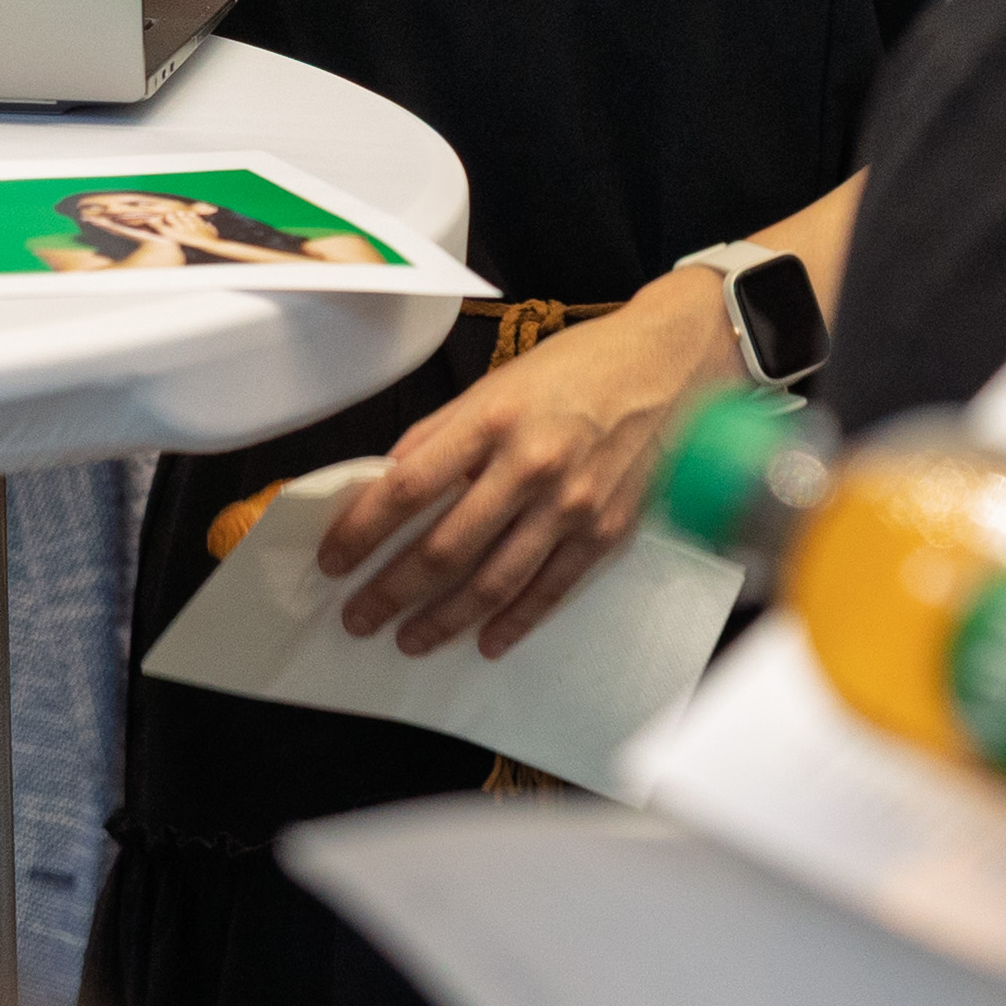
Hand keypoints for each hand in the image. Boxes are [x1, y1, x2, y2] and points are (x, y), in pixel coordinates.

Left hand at [317, 274, 732, 656]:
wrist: (672, 365)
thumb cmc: (580, 367)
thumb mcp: (499, 382)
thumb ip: (443, 432)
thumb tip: (389, 480)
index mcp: (492, 419)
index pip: (407, 488)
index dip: (362, 531)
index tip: (334, 559)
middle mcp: (531, 465)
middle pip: (443, 547)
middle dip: (391, 592)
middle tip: (357, 618)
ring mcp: (572, 505)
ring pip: (493, 582)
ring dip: (442, 620)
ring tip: (408, 639)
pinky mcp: (607, 531)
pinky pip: (551, 590)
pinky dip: (514, 622)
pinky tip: (484, 641)